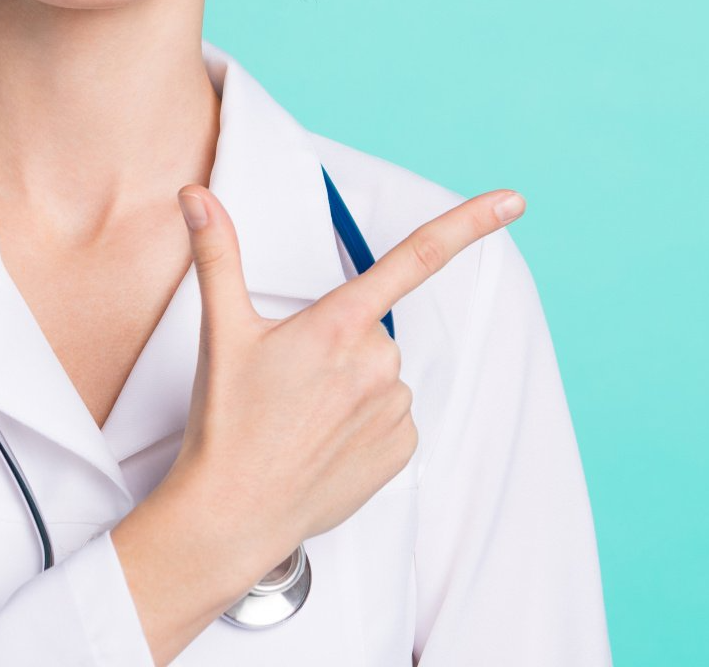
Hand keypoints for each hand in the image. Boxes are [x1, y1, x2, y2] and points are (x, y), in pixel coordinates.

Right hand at [162, 182, 524, 565]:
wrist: (233, 513)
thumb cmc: (226, 420)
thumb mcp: (221, 330)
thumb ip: (217, 253)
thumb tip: (196, 195)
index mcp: (338, 324)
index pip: (414, 257)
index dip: (468, 224)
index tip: (512, 201)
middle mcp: (377, 362)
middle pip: (370, 327)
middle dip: (337, 341)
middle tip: (288, 378)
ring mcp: (395, 409)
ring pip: (381, 373)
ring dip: (350, 384)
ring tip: (300, 416)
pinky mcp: (402, 449)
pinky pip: (392, 415)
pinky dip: (364, 421)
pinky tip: (324, 441)